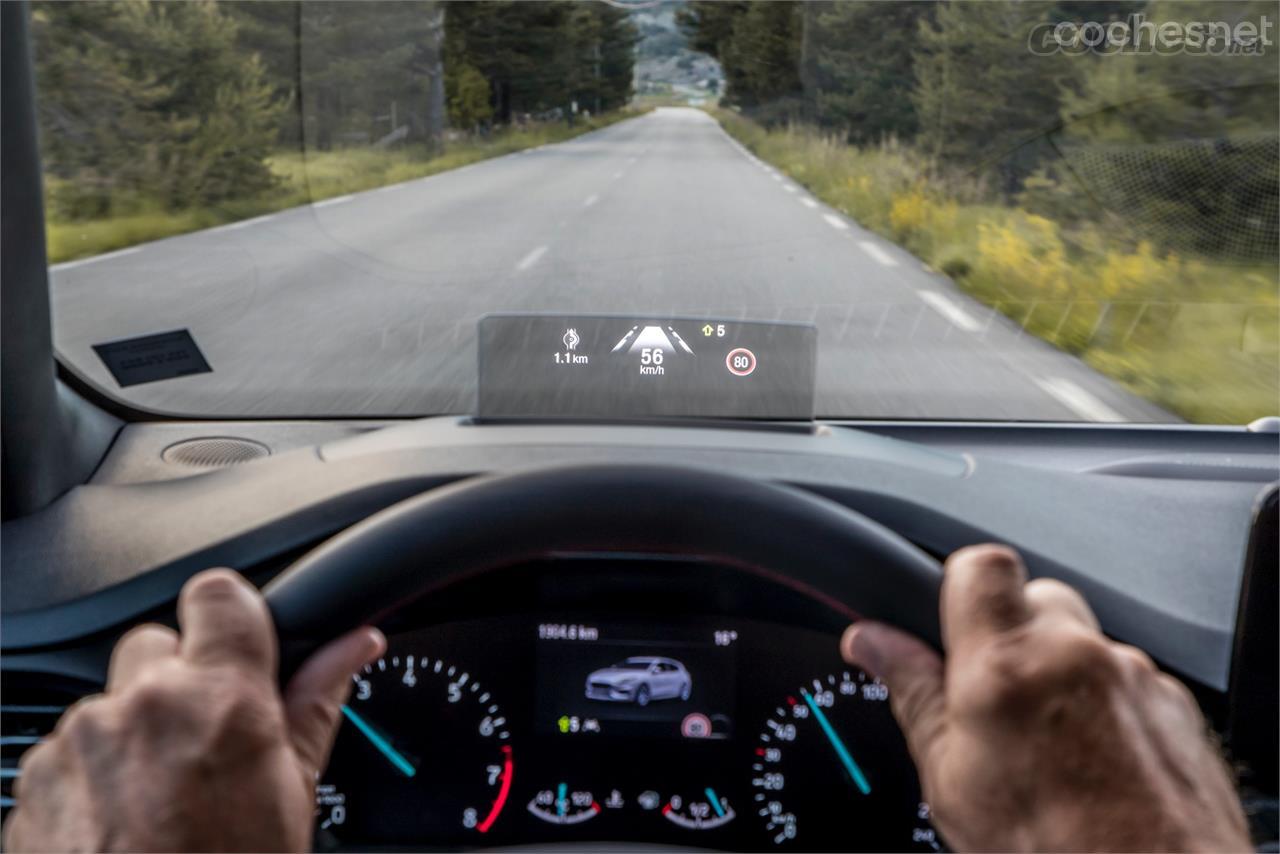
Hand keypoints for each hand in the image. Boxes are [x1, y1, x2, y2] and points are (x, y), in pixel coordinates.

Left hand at [3, 569, 384, 852]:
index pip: (219, 593)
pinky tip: (121, 825)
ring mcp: (78, 743)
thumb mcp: (294, 795)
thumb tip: (356, 643)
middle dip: (178, 684)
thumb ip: (317, 703)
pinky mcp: (33, 782)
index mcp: (221, 702)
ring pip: (110, 704)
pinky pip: (66, 754)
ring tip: (161, 802)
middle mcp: (143, 707)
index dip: (231, 618)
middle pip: (156, 647)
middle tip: (203, 748)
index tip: (238, 650)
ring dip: (133, 735)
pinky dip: (90, 778)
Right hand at [843, 544, 1249, 852]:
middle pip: (1036, 601)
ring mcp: (1134, 677)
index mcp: (1005, 666)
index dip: (960, 584)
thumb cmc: (1055, 849)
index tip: (948, 620)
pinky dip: (1105, 708)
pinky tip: (1092, 761)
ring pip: (1082, 644)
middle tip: (997, 698)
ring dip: (1060, 676)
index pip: (979, 564)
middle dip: (1012, 638)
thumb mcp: (951, 779)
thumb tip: (871, 643)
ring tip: (1049, 746)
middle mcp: (1077, 656)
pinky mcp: (1175, 705)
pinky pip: (1126, 681)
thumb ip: (912, 693)